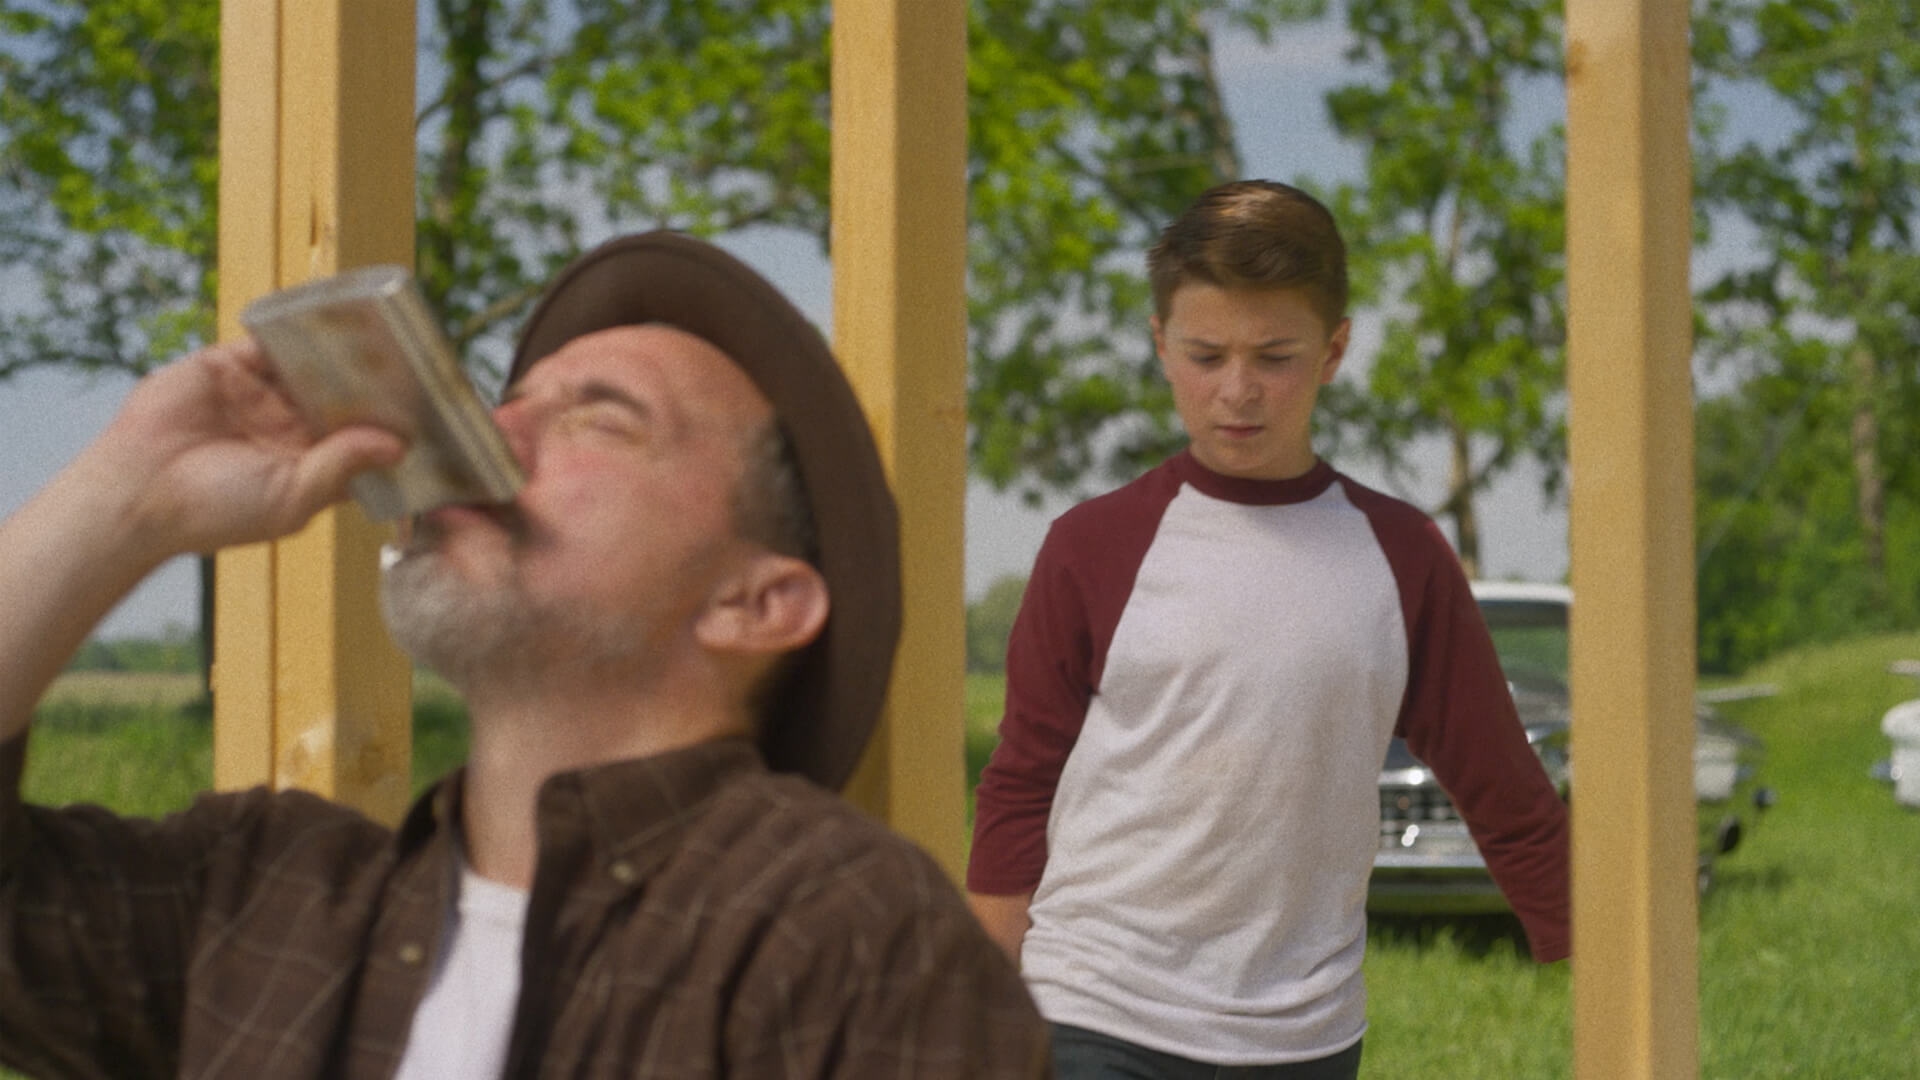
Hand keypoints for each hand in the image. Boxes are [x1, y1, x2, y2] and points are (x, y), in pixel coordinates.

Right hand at [88, 337, 407, 557]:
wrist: (140, 494)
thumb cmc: (216, 513)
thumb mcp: (292, 497)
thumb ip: (342, 467)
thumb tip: (397, 444)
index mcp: (314, 462)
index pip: (367, 436)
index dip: (398, 424)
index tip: (440, 414)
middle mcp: (294, 425)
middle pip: (349, 394)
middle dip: (382, 380)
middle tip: (428, 362)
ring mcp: (264, 393)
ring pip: (316, 361)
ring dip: (347, 347)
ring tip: (390, 330)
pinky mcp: (231, 364)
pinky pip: (272, 338)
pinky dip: (298, 324)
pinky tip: (331, 311)